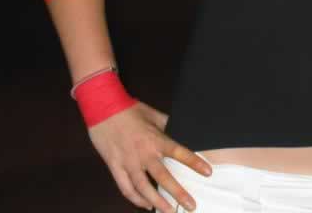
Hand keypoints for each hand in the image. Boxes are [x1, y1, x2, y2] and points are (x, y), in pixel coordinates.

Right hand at [87, 100, 212, 212]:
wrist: (103, 109)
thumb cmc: (130, 110)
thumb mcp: (154, 115)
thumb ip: (167, 125)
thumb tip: (181, 130)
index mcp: (156, 139)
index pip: (179, 153)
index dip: (194, 163)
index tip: (208, 172)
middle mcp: (144, 153)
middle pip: (163, 177)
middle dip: (178, 193)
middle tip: (191, 206)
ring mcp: (128, 162)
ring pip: (143, 188)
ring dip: (157, 202)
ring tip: (169, 211)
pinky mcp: (115, 166)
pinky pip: (125, 187)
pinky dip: (136, 198)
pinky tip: (146, 205)